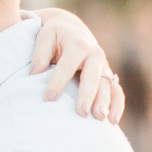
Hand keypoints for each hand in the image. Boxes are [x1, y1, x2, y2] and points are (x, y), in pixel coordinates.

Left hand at [31, 8, 124, 122]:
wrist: (72, 30)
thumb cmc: (55, 36)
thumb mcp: (45, 36)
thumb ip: (40, 53)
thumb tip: (34, 72)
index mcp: (78, 44)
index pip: (67, 65)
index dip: (58, 81)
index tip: (48, 98)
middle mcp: (94, 55)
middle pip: (92, 76)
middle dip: (87, 94)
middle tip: (81, 112)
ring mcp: (104, 66)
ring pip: (107, 85)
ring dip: (104, 102)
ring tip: (99, 118)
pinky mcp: (108, 77)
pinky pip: (116, 91)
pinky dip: (117, 105)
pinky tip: (112, 121)